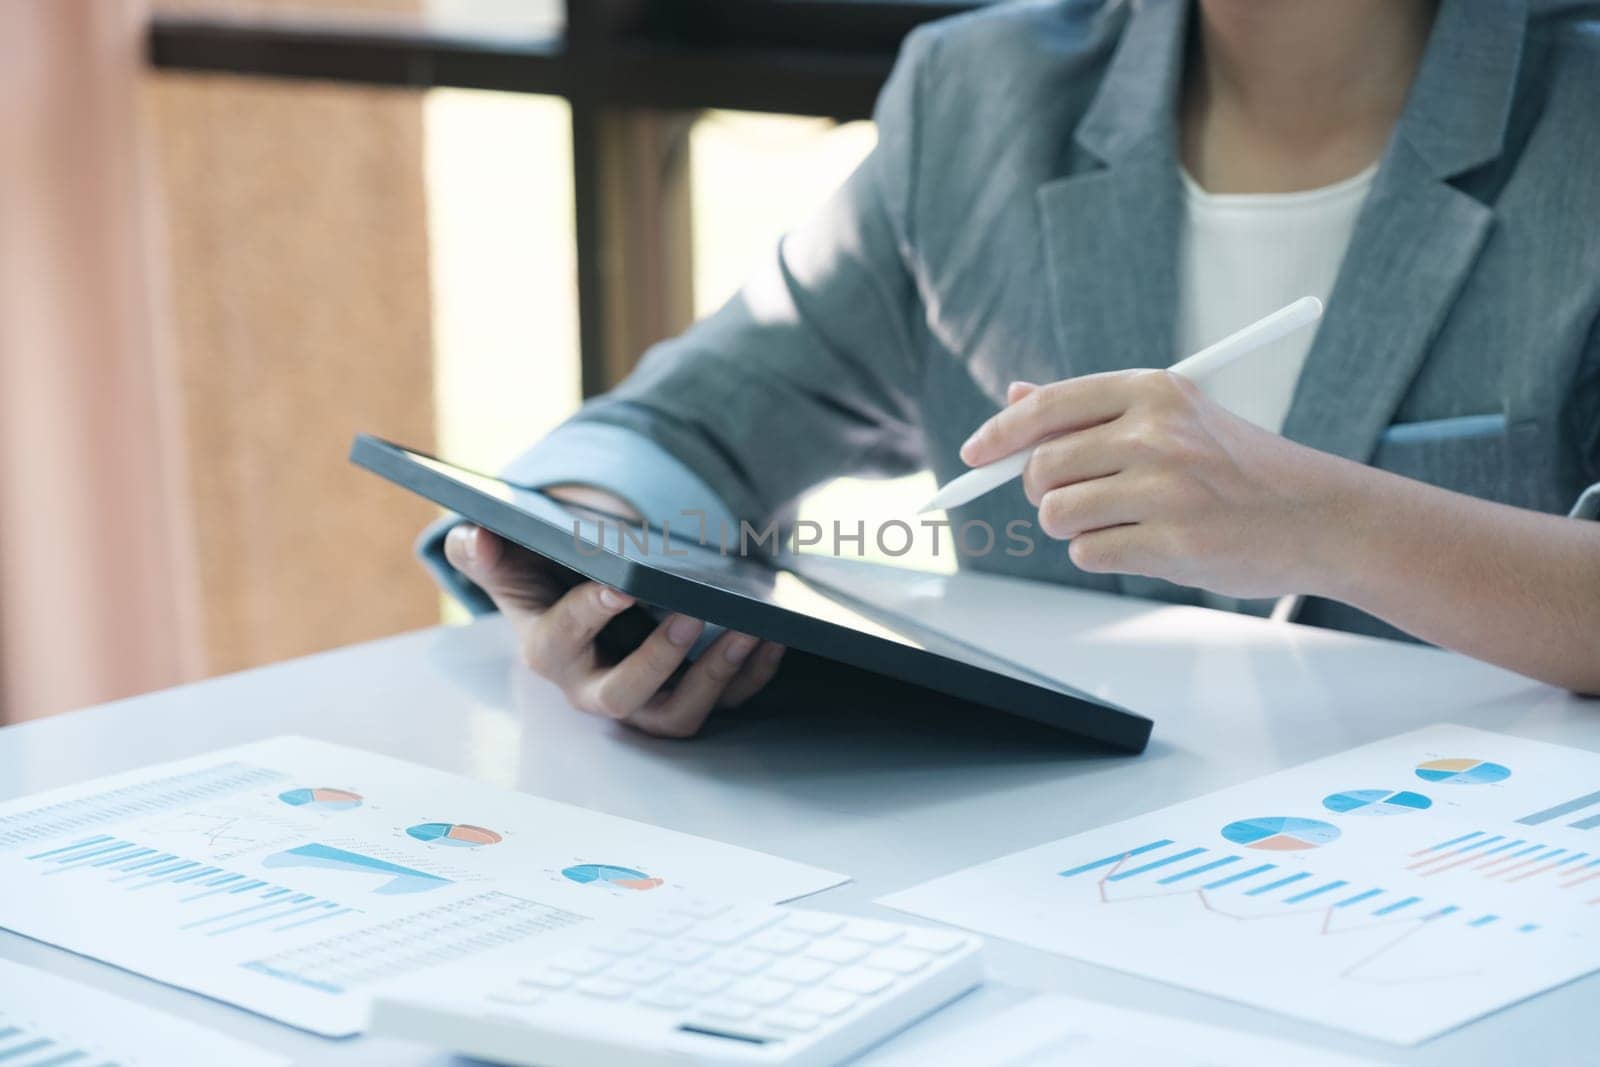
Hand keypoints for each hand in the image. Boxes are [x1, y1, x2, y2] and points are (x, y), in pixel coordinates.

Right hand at [444, 489, 784, 737]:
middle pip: (625, 697)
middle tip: (692, 618)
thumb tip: (471, 535)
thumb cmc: (546, 581)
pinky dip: (753, 675)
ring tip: (750, 632)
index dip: (590, 613)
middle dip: (659, 661)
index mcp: (550, 652)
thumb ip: (487, 552)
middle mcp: (596, 688)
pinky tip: (774, 639)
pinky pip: (726, 702)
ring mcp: (646, 702)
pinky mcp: (689, 699)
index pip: (563, 640)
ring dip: (717, 678)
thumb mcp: (514, 563)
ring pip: (679, 714)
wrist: (584, 604)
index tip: (621, 582)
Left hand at [960, 371, 1357, 598]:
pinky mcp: (1172, 542)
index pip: (1049, 407)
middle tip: (1080, 497)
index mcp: (1154, 390)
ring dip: (1076, 526)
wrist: (1320, 515)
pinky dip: (1103, 554)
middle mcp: (1156, 433)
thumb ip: (1093, 409)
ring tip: (1123, 520)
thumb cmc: (1241, 467)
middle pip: (1042, 467)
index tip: (973, 456)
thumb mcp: (1175, 415)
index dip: (999, 434)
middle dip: (1044, 491)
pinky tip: (1145, 544)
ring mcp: (1165, 489)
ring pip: (1058, 514)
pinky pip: (1089, 553)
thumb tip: (1015, 397)